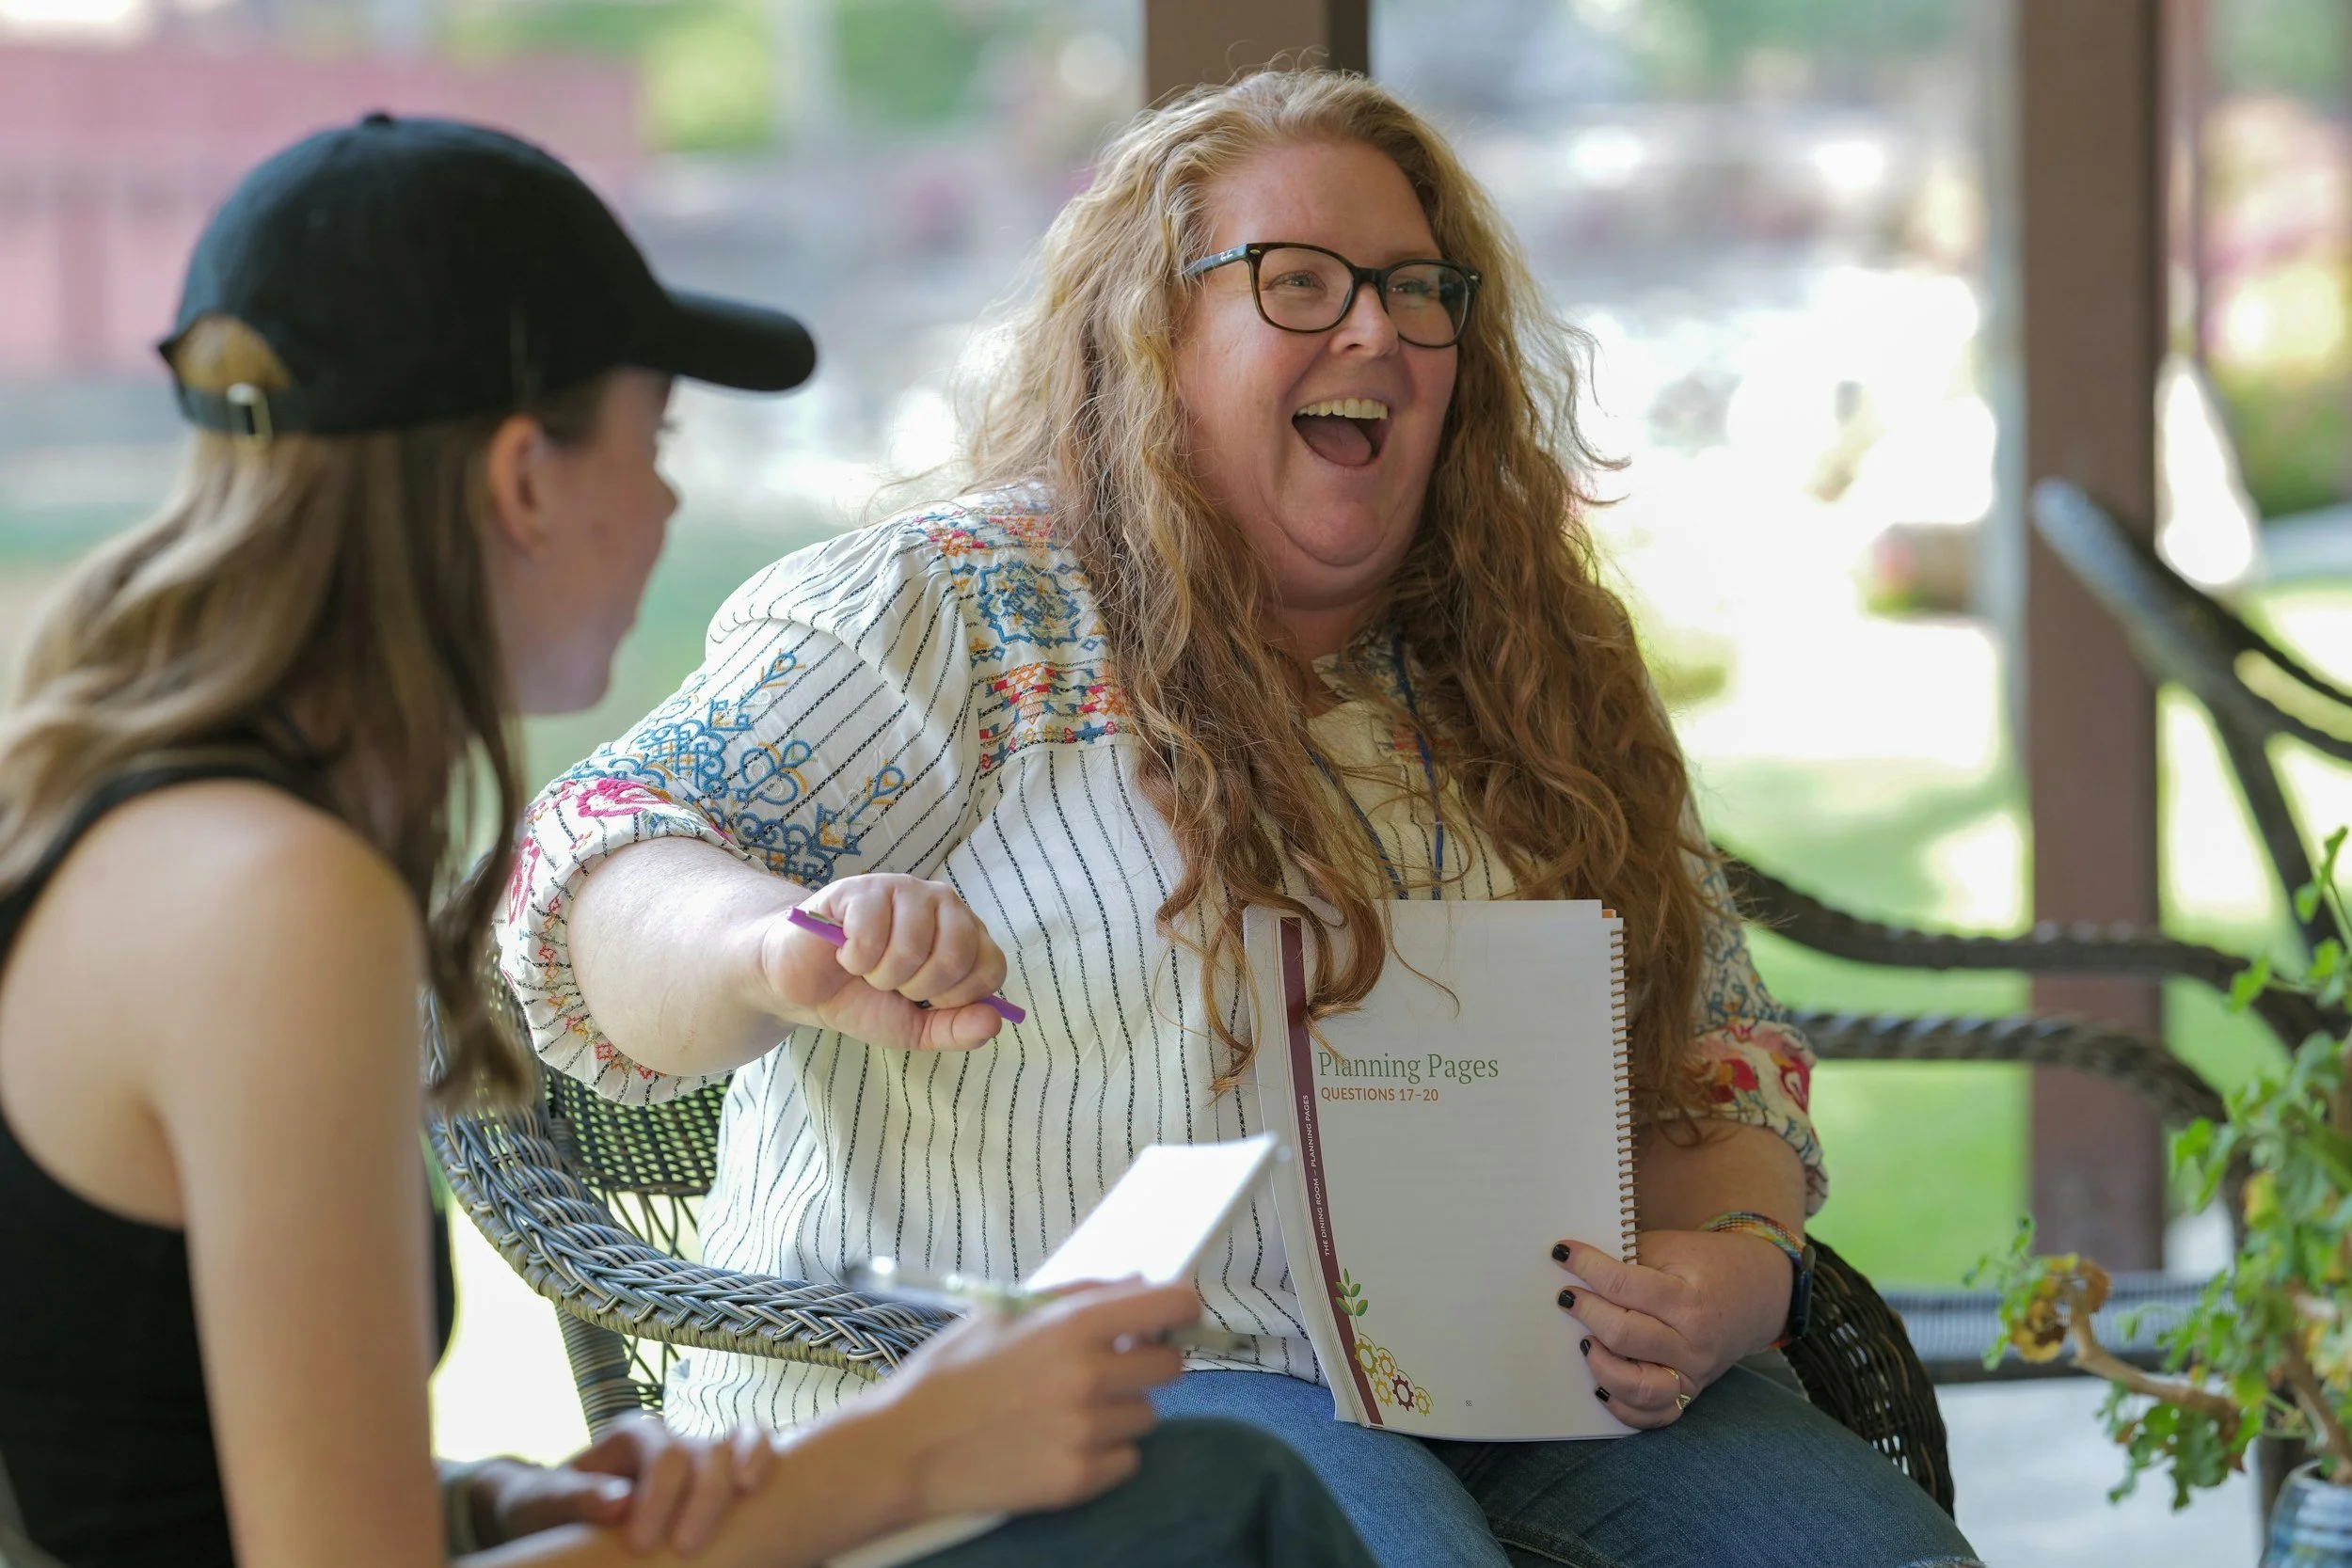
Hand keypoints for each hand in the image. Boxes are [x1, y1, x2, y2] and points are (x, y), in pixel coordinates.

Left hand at [471, 1414, 778, 1554]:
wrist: (559, 1509)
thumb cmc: (548, 1505)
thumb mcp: (547, 1501)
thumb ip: (578, 1497)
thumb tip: (620, 1501)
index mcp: (633, 1434)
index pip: (661, 1456)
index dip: (658, 1499)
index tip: (641, 1546)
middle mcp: (672, 1436)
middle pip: (704, 1451)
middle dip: (703, 1499)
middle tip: (689, 1547)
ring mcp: (700, 1450)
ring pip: (740, 1440)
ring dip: (745, 1469)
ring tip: (748, 1499)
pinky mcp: (720, 1472)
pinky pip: (755, 1448)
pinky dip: (764, 1457)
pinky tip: (762, 1487)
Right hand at [753, 875, 1010, 1052]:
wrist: (803, 987)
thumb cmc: (862, 999)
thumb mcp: (914, 1028)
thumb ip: (956, 1029)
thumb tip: (995, 1021)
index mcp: (965, 935)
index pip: (990, 966)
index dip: (958, 997)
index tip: (928, 1001)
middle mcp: (943, 904)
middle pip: (956, 954)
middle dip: (917, 987)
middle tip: (892, 984)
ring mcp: (904, 889)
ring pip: (912, 945)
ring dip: (881, 974)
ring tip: (866, 968)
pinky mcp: (863, 887)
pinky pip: (872, 933)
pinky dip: (854, 959)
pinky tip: (845, 952)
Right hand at [873, 1278, 1198, 1519]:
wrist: (906, 1448)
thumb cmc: (952, 1372)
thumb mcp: (1005, 1313)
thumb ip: (1077, 1294)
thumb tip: (1138, 1284)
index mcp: (1071, 1326)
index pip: (1170, 1306)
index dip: (1180, 1309)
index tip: (1175, 1317)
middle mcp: (1087, 1377)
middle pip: (1169, 1366)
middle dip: (1146, 1363)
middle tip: (1109, 1369)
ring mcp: (1085, 1432)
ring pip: (1146, 1415)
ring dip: (1120, 1411)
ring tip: (1067, 1412)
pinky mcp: (1079, 1480)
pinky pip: (1128, 1460)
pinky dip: (1106, 1453)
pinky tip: (1063, 1443)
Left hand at [1553, 1230, 1791, 1429]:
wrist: (1758, 1294)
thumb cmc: (1707, 1265)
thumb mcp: (1671, 1248)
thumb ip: (1627, 1256)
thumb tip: (1573, 1261)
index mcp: (1689, 1300)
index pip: (1624, 1286)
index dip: (1587, 1266)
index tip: (1563, 1253)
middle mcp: (1693, 1344)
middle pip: (1623, 1335)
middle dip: (1586, 1311)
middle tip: (1567, 1296)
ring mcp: (1693, 1375)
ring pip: (1636, 1387)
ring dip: (1600, 1365)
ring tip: (1584, 1341)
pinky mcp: (1689, 1394)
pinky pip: (1652, 1416)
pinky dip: (1621, 1405)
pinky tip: (1600, 1382)